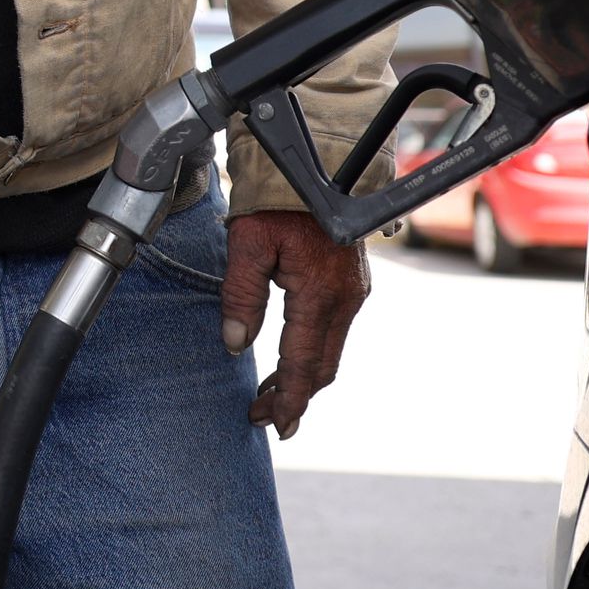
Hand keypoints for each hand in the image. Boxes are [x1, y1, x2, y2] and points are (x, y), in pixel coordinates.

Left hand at [218, 209, 369, 441]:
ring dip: (303, 376)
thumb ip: (240, 295)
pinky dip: (313, 352)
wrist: (319, 163)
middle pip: (323, 366)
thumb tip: (235, 344)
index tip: (275, 425)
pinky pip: (334, 331)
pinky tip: (290, 357)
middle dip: (295, 396)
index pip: (303, 362)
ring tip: (272, 395)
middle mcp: (346, 299)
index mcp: (319, 293)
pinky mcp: (352, 283)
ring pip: (330, 350)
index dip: (289, 398)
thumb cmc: (277, 199)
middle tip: (264, 416)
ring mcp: (354, 292)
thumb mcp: (246, 242)